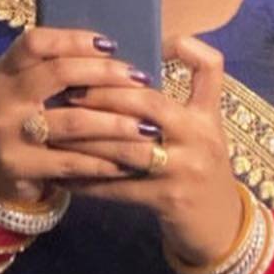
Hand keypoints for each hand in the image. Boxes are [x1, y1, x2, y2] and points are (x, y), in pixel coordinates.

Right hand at [0, 26, 157, 202]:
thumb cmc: (29, 120)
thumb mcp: (32, 90)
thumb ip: (61, 70)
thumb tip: (117, 53)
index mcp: (6, 69)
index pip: (37, 42)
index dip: (74, 40)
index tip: (112, 45)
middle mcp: (2, 96)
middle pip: (58, 73)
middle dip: (106, 74)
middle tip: (141, 79)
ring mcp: (6, 132)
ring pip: (72, 121)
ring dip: (116, 123)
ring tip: (147, 127)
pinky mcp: (18, 165)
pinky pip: (71, 161)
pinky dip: (104, 162)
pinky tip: (128, 162)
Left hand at [56, 34, 246, 266]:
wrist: (219, 227)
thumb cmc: (201, 172)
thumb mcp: (203, 133)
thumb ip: (180, 103)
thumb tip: (130, 69)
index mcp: (208, 115)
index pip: (209, 67)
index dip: (183, 48)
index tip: (146, 45)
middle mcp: (200, 137)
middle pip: (148, 102)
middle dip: (103, 94)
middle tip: (69, 91)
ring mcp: (184, 169)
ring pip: (125, 146)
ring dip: (85, 138)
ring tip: (54, 129)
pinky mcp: (166, 199)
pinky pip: (117, 187)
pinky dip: (87, 180)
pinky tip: (63, 174)